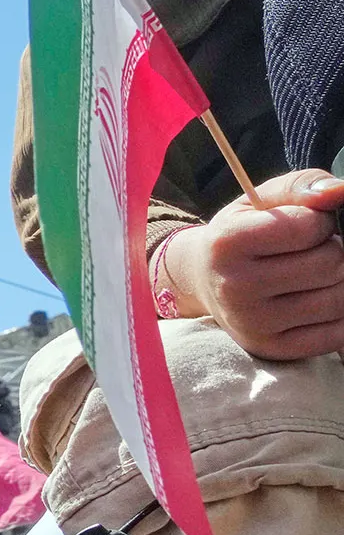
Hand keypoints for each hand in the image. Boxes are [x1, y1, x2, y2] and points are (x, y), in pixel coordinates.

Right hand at [157, 170, 343, 358]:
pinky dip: (338, 315)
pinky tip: (314, 301)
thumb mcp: (262, 200)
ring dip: (337, 282)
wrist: (204, 282)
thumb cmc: (244, 233)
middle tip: (307, 253)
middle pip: (330, 264)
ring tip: (311, 276)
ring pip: (340, 298)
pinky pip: (336, 334)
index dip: (319, 222)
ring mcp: (253, 324)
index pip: (310, 227)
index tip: (302, 227)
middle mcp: (235, 287)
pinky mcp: (271, 349)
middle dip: (331, 252)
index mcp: (227, 243)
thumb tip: (342, 191)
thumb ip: (304, 185)